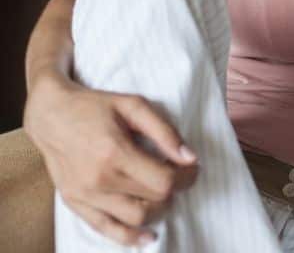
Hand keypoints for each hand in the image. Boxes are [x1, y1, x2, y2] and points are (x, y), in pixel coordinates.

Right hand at [24, 73, 197, 245]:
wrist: (50, 115)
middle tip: (179, 176)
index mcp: (115, 153)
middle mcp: (99, 180)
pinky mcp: (74, 203)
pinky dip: (128, 237)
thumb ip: (164, 132)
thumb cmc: (94, 106)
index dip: (186, 177)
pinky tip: (145, 238)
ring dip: (156, 210)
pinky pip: (104, 229)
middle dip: (174, 189)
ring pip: (133, 219)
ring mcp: (85, 195)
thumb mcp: (133, 106)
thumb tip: (189, 157)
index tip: (192, 168)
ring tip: (162, 194)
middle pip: (152, 200)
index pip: (164, 181)